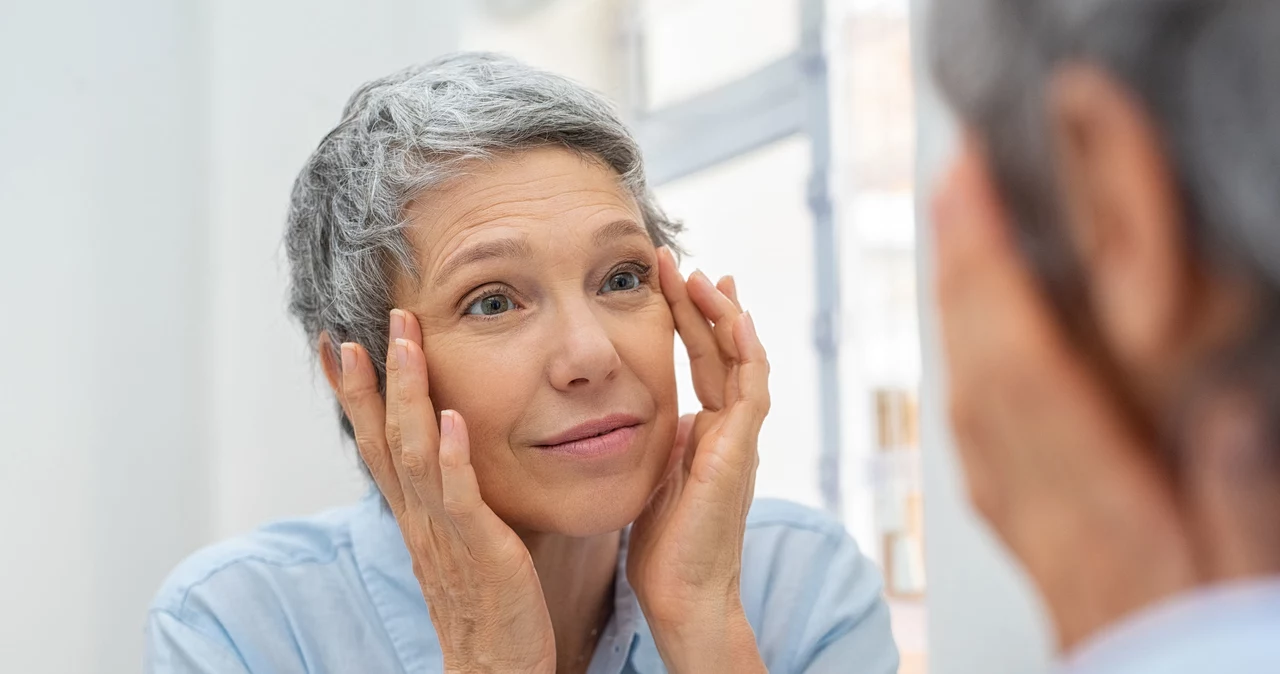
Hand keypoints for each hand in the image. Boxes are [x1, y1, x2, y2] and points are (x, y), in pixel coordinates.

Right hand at [339, 309, 554, 672]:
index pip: (374, 441)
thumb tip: (448, 446)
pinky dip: (453, 457)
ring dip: (408, 396)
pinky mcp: (481, 550)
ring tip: (406, 343)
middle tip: (368, 323)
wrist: (495, 667)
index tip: (337, 342)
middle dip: (374, 378)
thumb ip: (449, 493)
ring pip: (415, 453)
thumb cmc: (487, 602)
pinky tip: (454, 418)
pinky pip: (461, 498)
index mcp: (413, 513)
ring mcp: (445, 532)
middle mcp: (418, 517)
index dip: (355, 393)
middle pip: (383, 437)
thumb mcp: (459, 538)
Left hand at [626, 247, 769, 672]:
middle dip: (702, 303)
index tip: (669, 279)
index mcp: (708, 432)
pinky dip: (747, 352)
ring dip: (724, 316)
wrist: (681, 592)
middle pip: (722, 350)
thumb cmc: (664, 545)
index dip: (688, 319)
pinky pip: (751, 391)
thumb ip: (657, 439)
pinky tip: (735, 318)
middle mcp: (730, 429)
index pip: (704, 360)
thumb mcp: (653, 474)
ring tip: (702, 275)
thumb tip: (639, 410)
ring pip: (743, 361)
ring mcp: (740, 439)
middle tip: (679, 261)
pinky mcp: (740, 453)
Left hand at [933, 142, 1196, 650]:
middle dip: (966, 270)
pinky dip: (968, 366)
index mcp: (1102, 510)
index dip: (993, 274)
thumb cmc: (1206, 636)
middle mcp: (1043, 510)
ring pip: (970, 398)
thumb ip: (1233, 482)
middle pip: (983, 371)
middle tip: (958, 184)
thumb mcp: (1246, 559)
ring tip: (960, 236)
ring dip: (960, 309)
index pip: (1026, 369)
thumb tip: (1214, 400)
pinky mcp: (1023, 530)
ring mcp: (1024, 522)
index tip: (974, 194)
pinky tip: (970, 337)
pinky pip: (976, 436)